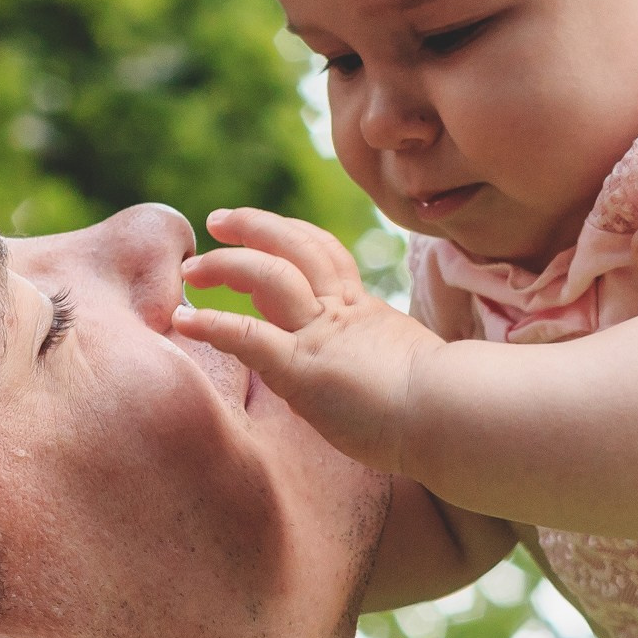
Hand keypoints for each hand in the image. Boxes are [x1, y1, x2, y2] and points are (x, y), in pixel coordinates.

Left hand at [175, 208, 442, 474]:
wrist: (455, 418)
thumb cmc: (445, 410)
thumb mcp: (412, 371)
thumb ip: (385, 363)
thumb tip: (383, 380)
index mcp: (367, 313)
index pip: (327, 258)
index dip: (293, 238)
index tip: (268, 236)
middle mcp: (342, 314)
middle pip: (297, 248)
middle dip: (256, 228)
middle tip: (219, 220)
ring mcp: (322, 338)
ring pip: (270, 277)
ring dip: (227, 264)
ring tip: (192, 267)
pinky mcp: (304, 369)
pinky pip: (250, 336)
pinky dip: (213, 323)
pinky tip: (182, 319)